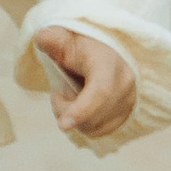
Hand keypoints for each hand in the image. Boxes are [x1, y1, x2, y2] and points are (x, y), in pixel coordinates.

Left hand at [35, 27, 135, 142]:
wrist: (106, 50)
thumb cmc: (82, 46)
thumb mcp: (66, 38)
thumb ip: (52, 38)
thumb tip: (41, 38)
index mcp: (109, 63)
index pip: (101, 92)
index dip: (81, 111)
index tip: (63, 125)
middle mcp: (125, 84)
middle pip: (92, 116)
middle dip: (65, 110)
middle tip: (58, 92)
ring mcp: (129, 102)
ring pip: (93, 127)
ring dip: (74, 117)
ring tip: (71, 96)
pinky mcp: (127, 115)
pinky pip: (98, 131)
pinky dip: (84, 123)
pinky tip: (81, 106)